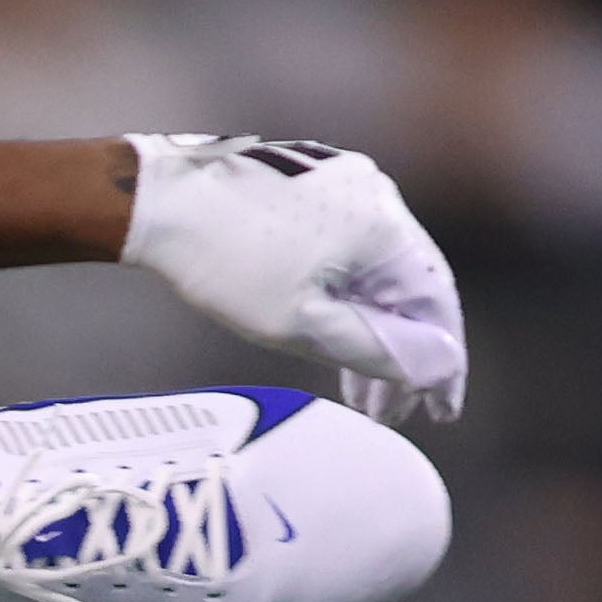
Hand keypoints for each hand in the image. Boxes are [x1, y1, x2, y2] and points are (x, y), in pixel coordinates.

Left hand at [120, 137, 465, 421]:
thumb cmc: (226, 265)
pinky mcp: (314, 186)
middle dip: (400, 357)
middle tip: (391, 415)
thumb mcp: (301, 326)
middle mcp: (376, 195)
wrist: (159, 202)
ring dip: (370, 331)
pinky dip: (346, 296)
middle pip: (406, 289)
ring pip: (374, 272)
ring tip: (358, 396)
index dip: (442, 365)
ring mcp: (345, 185)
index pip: (435, 304)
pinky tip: (332, 338)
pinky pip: (347, 251)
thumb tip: (435, 367)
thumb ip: (373, 349)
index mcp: (384, 225)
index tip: (440, 412)